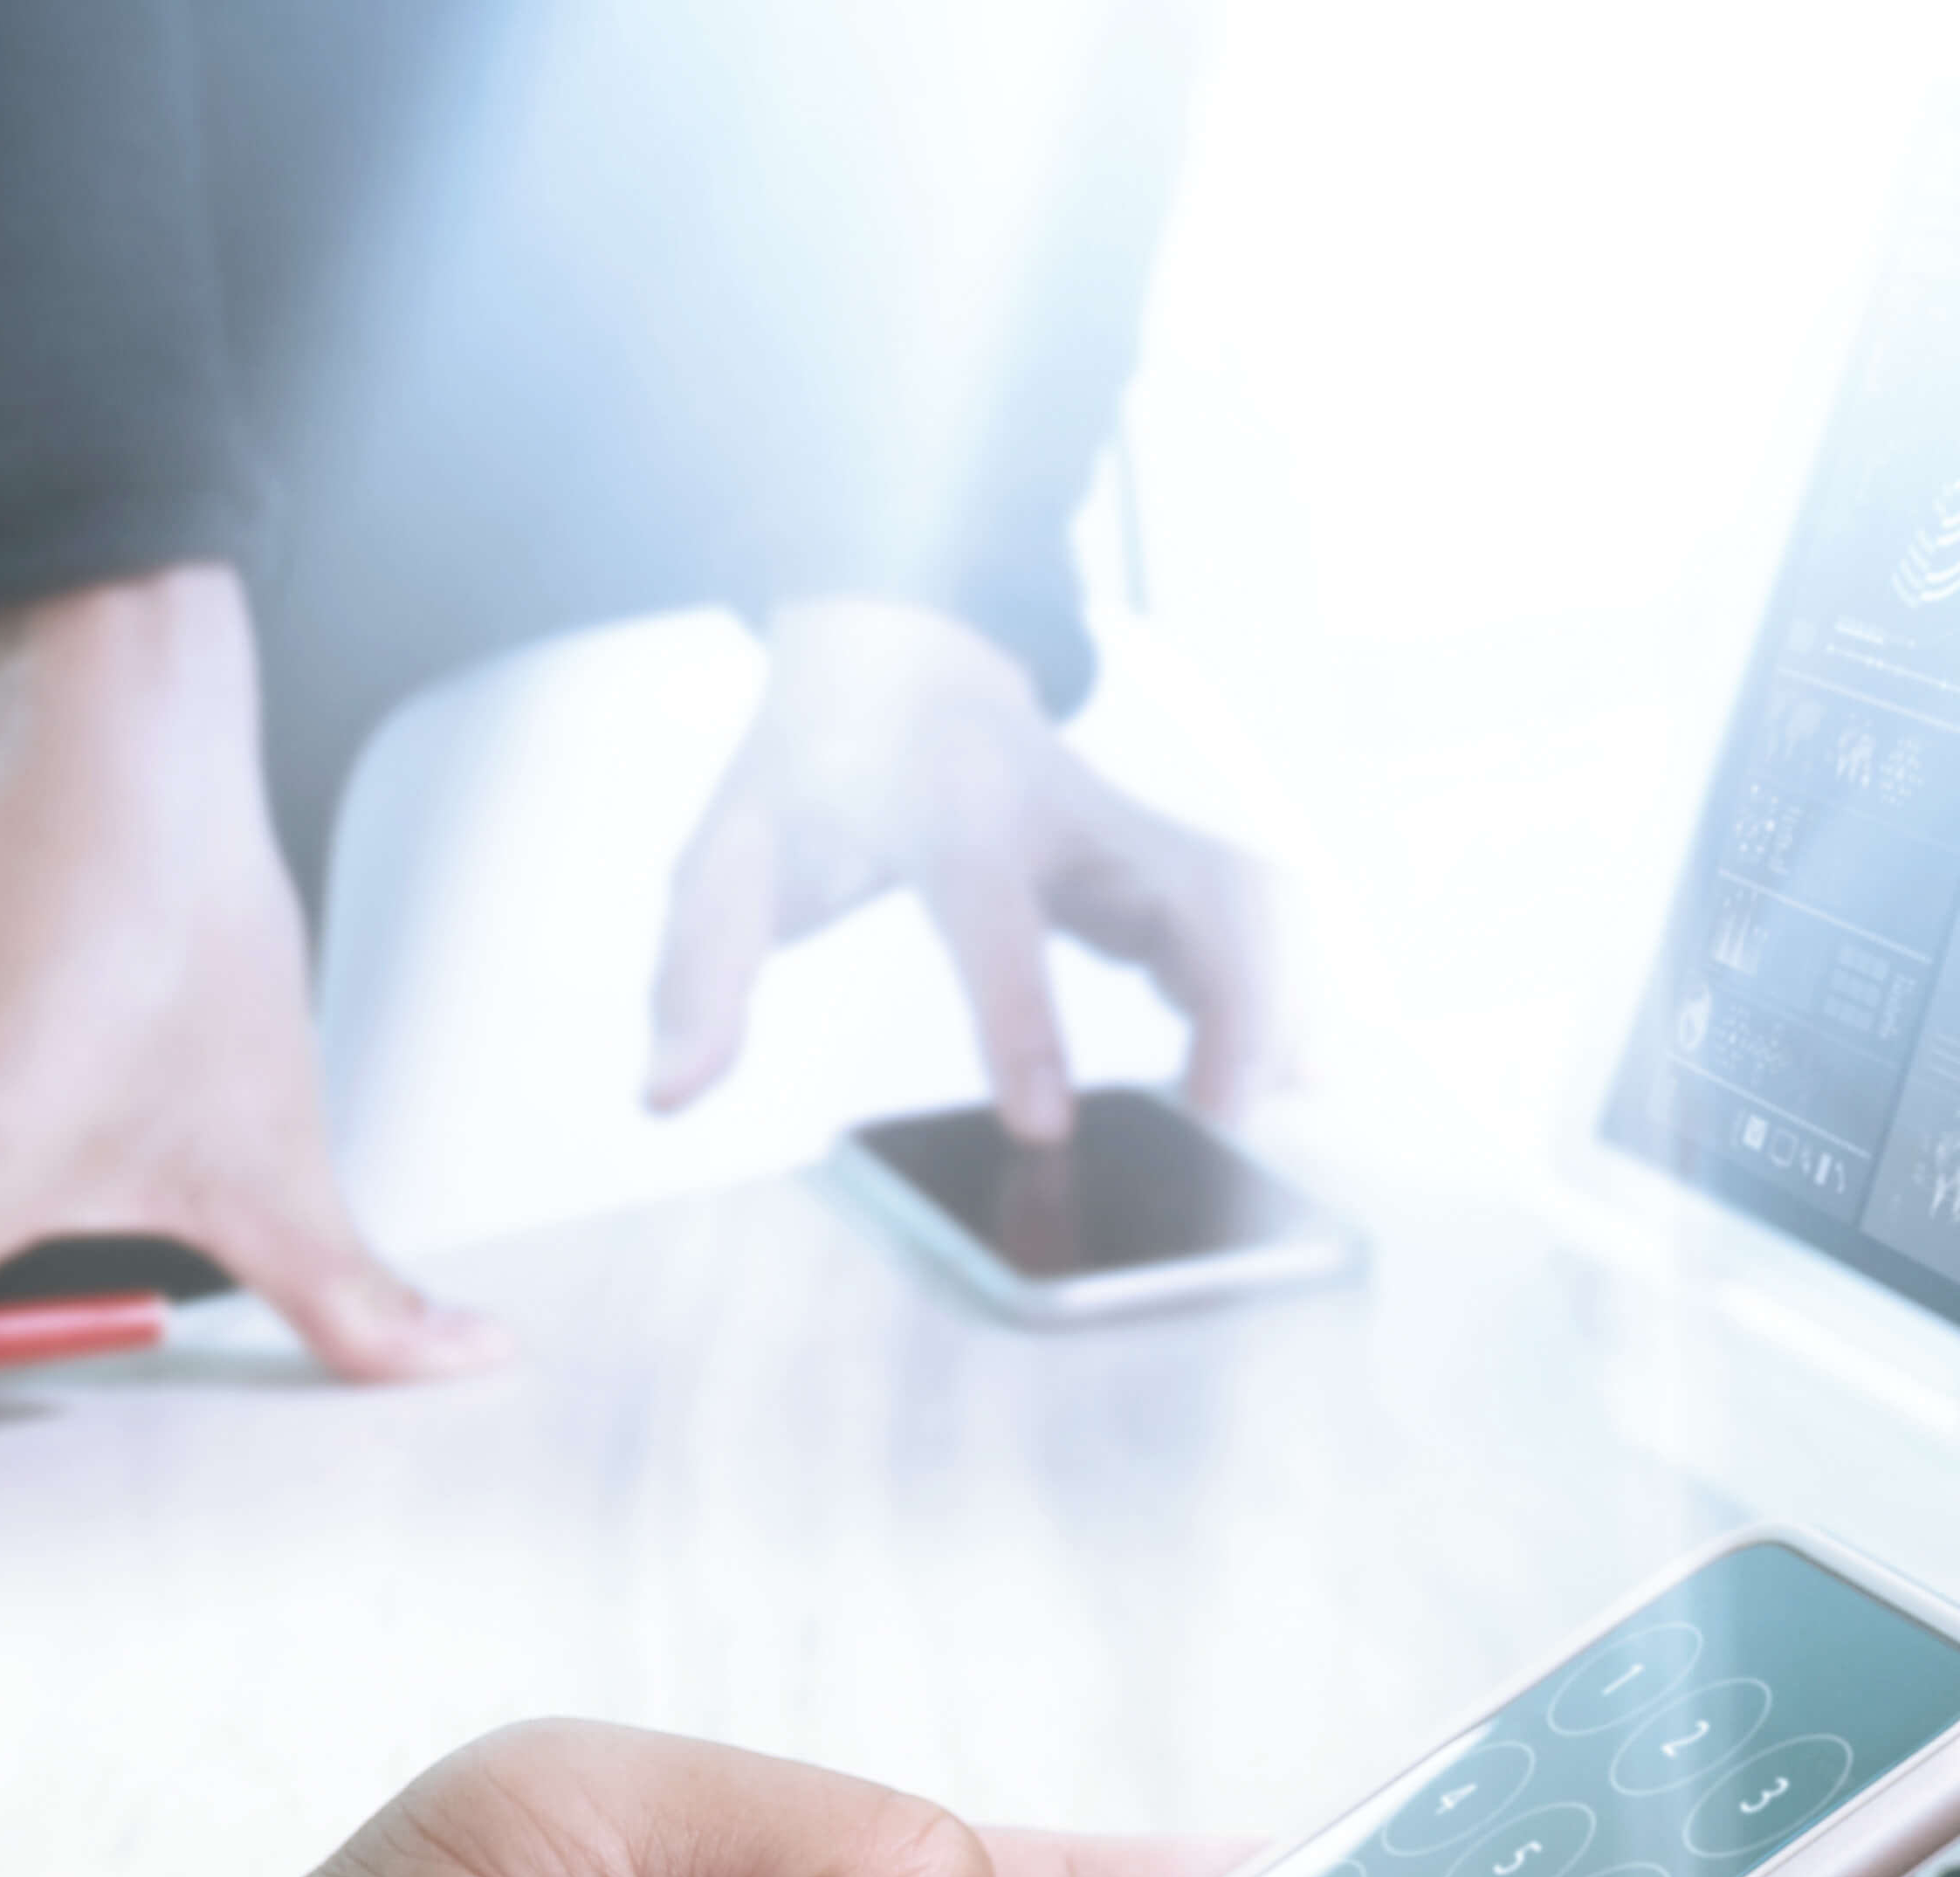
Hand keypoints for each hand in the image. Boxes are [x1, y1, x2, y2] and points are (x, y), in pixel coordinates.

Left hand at [645, 596, 1274, 1142]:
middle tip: (1223, 1131)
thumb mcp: (727, 858)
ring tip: (1265, 1120)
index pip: (996, 915)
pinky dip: (1288, 988)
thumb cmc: (814, 775)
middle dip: (1231, 1009)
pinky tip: (1293, 1074)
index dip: (1023, 1021)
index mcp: (948, 809)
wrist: (892, 663)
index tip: (1046, 1130)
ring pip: (1250, 897)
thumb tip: (666, 1094)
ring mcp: (1130, 822)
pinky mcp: (1166, 848)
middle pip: (1193, 891)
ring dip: (1279, 1003)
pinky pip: (1257, 914)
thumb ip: (697, 972)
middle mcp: (1065, 807)